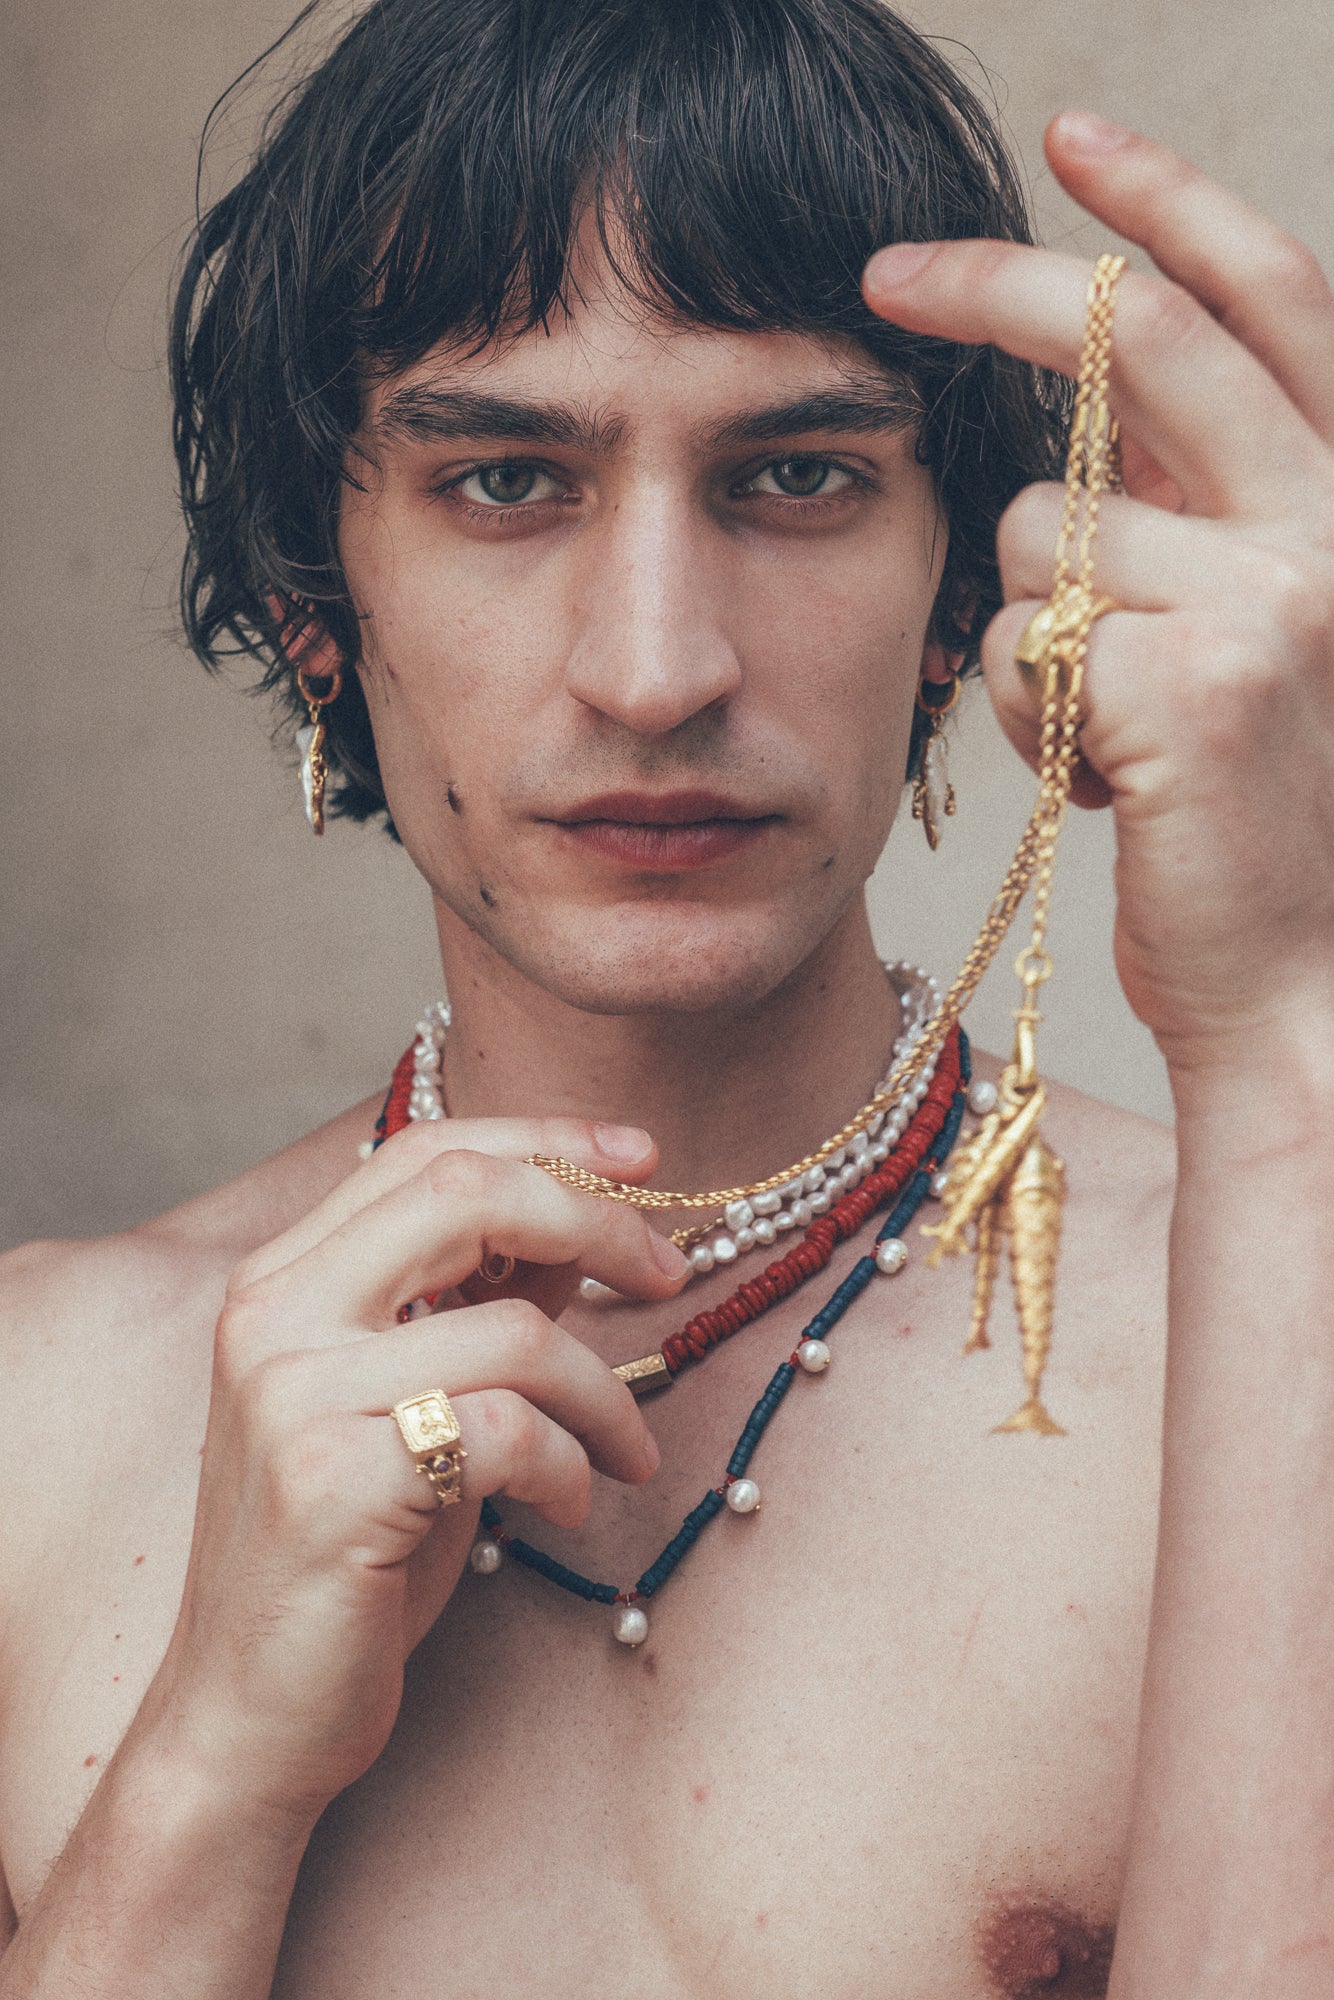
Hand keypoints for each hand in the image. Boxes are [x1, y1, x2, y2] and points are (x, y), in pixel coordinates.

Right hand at [138, 1119, 686, 1823]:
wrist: (248, 1715)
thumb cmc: (348, 1553)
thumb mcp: (416, 1402)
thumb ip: (478, 1302)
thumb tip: (584, 1221)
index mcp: (284, 1278)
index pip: (428, 1150)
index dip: (548, 1138)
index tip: (645, 1157)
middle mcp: (273, 1315)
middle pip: (465, 1195)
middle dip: (596, 1221)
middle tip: (668, 1276)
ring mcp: (293, 1395)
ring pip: (515, 1332)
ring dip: (605, 1394)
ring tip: (626, 1452)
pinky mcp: (332, 1483)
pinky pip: (509, 1431)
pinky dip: (570, 1463)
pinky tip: (568, 1503)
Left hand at [864, 112, 1333, 1084]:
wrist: (1295, 979)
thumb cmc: (1241, 809)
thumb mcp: (1239, 624)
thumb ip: (1189, 500)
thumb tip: (1081, 385)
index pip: (1267, 296)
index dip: (1166, 204)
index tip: (1070, 136)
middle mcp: (1331, 527)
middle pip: (1136, 341)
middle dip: (996, 289)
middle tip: (886, 272)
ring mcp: (1274, 601)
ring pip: (1039, 525)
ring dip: (1023, 619)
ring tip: (1097, 720)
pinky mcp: (1192, 685)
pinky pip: (1015, 638)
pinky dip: (1015, 706)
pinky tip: (1093, 774)